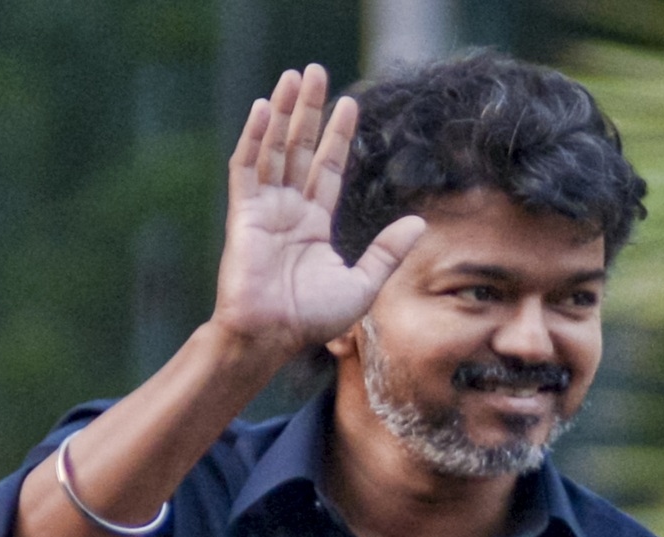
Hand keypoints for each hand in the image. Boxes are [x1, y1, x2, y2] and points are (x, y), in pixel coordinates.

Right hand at [211, 64, 423, 355]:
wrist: (273, 337)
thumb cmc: (312, 319)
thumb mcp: (363, 283)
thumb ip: (387, 251)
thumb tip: (420, 222)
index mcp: (314, 225)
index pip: (328, 169)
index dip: (338, 137)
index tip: (350, 105)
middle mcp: (288, 211)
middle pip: (299, 149)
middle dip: (308, 111)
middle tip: (315, 72)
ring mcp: (264, 209)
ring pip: (273, 149)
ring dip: (283, 112)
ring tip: (294, 77)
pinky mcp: (243, 214)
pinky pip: (246, 168)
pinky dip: (254, 138)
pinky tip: (265, 108)